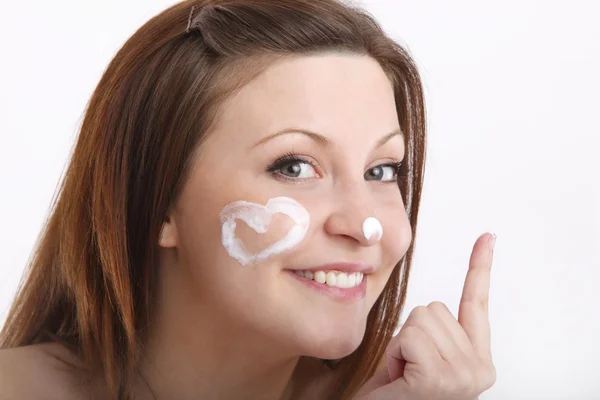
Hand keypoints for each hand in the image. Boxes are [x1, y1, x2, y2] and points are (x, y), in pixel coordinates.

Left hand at [355, 233, 496, 399]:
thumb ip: (433, 332)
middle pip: (434, 307)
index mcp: (476, 360)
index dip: (480, 267)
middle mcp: (478, 368)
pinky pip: (409, 335)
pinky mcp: (439, 378)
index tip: (487, 237)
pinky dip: (395, 352)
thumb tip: (433, 306)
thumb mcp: (418, 356)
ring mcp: (463, 375)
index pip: (477, 304)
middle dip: (409, 331)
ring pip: (420, 318)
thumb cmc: (393, 391)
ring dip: (400, 343)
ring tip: (401, 373)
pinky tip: (398, 377)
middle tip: (404, 366)